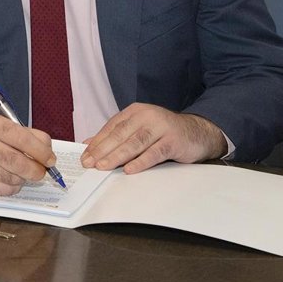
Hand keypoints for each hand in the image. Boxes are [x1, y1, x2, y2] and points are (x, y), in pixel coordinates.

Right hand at [0, 114, 56, 195]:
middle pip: (19, 163)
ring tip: (19, 171)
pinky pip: (4, 190)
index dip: (42, 151)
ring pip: (13, 179)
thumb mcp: (3, 125)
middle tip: (41, 171)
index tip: (51, 160)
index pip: (23, 139)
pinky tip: (8, 178)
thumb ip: (28, 136)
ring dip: (23, 178)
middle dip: (36, 170)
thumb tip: (48, 154)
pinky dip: (12, 187)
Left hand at [80, 103, 226, 173]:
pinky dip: (141, 161)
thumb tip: (88, 144)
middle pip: (120, 135)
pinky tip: (129, 170)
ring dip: (117, 156)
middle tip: (89, 163)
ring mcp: (161, 127)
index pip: (111, 127)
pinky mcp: (173, 140)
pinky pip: (154, 152)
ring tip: (103, 167)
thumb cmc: (163, 132)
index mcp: (135, 112)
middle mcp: (146, 116)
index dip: (97, 142)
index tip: (84, 156)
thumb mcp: (139, 129)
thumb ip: (116, 135)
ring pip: (135, 143)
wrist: (197, 132)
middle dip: (102, 150)